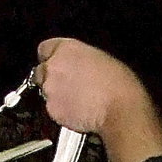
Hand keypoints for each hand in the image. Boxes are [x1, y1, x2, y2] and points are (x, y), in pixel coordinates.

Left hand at [34, 39, 148, 135]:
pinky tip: (78, 113)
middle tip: (69, 87)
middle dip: (52, 79)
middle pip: (41, 71)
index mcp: (66, 49)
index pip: (44, 49)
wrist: (120, 110)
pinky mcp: (52, 110)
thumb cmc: (119, 86)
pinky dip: (61, 113)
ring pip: (46, 92)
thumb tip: (80, 66)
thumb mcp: (101, 59)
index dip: (51, 58)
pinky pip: (52, 110)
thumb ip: (81, 59)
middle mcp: (53, 67)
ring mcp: (50, 89)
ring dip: (57, 96)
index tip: (56, 65)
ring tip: (78, 102)